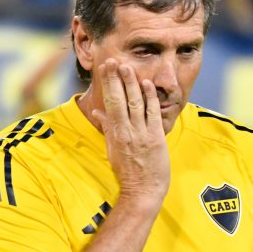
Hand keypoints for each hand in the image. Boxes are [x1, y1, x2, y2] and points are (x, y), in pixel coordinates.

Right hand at [90, 59, 169, 205]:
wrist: (142, 191)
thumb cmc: (128, 171)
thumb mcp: (112, 149)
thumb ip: (106, 128)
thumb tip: (96, 112)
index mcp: (115, 133)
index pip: (109, 103)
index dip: (107, 84)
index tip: (105, 68)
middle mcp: (126, 131)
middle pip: (119, 100)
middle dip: (116, 79)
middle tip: (113, 61)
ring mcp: (141, 134)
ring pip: (135, 104)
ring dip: (132, 84)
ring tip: (128, 67)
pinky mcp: (156, 138)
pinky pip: (153, 114)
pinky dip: (150, 99)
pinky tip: (148, 85)